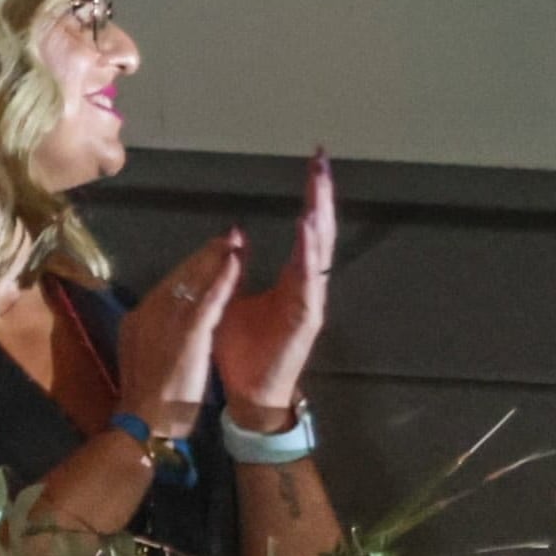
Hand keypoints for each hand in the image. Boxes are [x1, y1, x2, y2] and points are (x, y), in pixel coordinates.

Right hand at [114, 234, 235, 437]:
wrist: (143, 425)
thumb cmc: (147, 401)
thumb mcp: (147, 358)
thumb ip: (156, 334)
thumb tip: (169, 316)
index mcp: (138, 319)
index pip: (169, 285)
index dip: (192, 266)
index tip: (211, 251)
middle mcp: (148, 313)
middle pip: (179, 277)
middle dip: (205, 256)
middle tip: (228, 236)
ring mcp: (165, 323)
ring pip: (192, 283)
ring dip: (215, 260)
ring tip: (234, 241)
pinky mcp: (186, 336)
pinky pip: (206, 302)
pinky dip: (221, 281)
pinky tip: (235, 265)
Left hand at [212, 153, 334, 422]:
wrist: (250, 395)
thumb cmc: (244, 350)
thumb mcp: (233, 300)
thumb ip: (235, 271)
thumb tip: (235, 238)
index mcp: (292, 278)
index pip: (307, 227)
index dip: (312, 195)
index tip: (315, 163)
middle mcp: (306, 284)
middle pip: (319, 231)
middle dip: (321, 196)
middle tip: (322, 161)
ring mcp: (309, 302)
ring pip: (319, 255)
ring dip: (318, 222)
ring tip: (316, 191)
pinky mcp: (304, 322)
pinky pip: (309, 285)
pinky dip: (309, 258)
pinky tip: (307, 234)